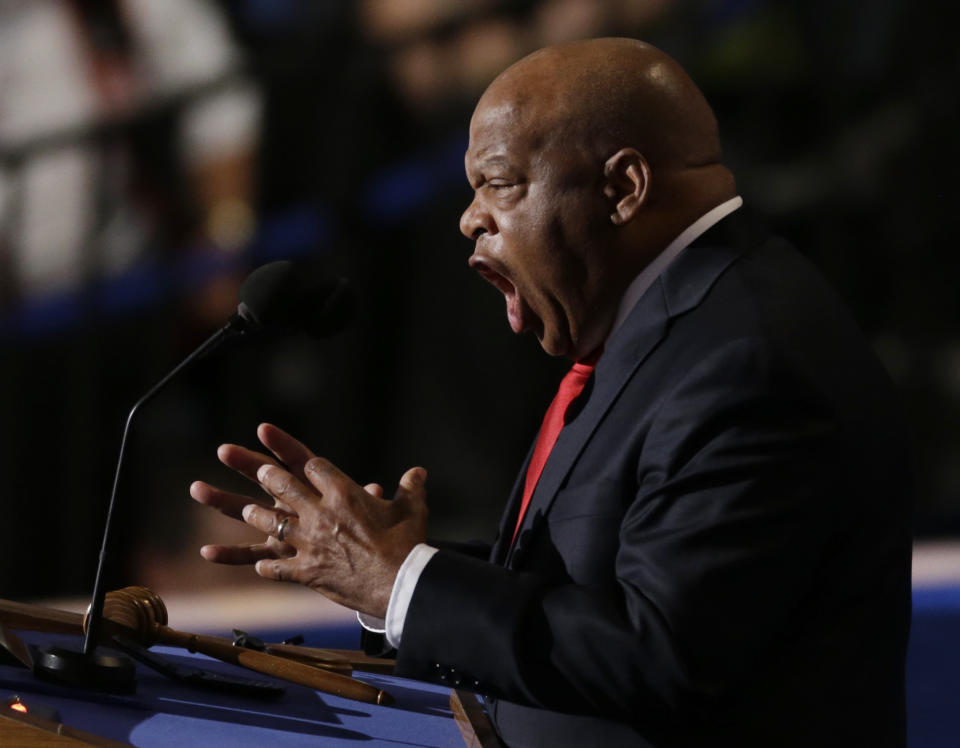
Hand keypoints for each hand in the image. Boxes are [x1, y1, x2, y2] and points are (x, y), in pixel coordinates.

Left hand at [193, 424, 427, 616]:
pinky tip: (261, 566)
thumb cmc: (406, 543)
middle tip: (259, 470)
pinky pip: (277, 568)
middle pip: (285, 487)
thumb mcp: (412, 510)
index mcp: (343, 493)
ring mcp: (309, 543)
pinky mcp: (305, 571)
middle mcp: (320, 513)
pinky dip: (268, 567)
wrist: (398, 583)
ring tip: (246, 510)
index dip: (308, 464)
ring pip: (272, 523)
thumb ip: (411, 487)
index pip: (315, 467)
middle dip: (269, 476)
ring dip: (256, 515)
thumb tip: (419, 471)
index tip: (303, 463)